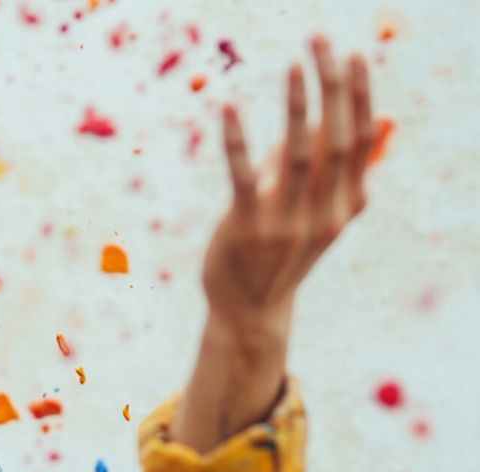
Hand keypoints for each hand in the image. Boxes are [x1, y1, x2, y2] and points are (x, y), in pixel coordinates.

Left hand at [200, 35, 375, 341]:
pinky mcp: (247, 229)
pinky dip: (237, 140)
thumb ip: (329, 170)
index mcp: (347, 205)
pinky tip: (228, 107)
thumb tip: (353, 121)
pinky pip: (243, 177)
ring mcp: (287, 223)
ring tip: (291, 65)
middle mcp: (325, 214)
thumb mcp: (315, 212)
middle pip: (337, 137)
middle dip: (332, 85)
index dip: (360, 95)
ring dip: (296, 106)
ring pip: (298, 153)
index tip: (354, 54)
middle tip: (320, 41)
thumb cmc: (280, 251)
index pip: (361, 139)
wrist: (249, 310)